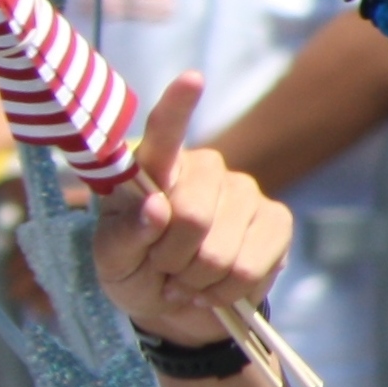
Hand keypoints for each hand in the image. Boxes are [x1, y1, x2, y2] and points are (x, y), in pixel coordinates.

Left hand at [95, 73, 293, 345]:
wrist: (175, 307)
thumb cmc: (134, 271)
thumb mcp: (111, 261)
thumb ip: (124, 236)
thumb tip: (155, 209)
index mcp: (155, 169)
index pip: (165, 135)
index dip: (177, 109)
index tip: (191, 79)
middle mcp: (204, 169)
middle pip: (191, 215)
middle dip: (170, 258)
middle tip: (161, 267)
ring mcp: (245, 191)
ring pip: (219, 251)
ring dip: (195, 280)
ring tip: (185, 279)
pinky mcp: (276, 220)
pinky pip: (249, 267)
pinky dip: (224, 291)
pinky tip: (213, 288)